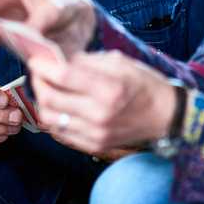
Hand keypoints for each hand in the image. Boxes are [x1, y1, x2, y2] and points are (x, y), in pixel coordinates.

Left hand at [28, 51, 177, 155]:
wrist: (166, 116)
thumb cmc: (144, 84)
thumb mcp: (119, 62)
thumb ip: (86, 61)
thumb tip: (57, 59)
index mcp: (109, 88)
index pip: (63, 77)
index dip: (43, 66)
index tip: (36, 58)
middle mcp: (100, 114)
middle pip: (50, 99)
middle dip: (38, 82)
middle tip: (38, 72)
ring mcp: (96, 134)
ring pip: (50, 119)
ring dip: (42, 101)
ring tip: (46, 88)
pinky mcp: (95, 145)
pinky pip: (61, 133)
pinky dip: (54, 118)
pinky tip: (58, 106)